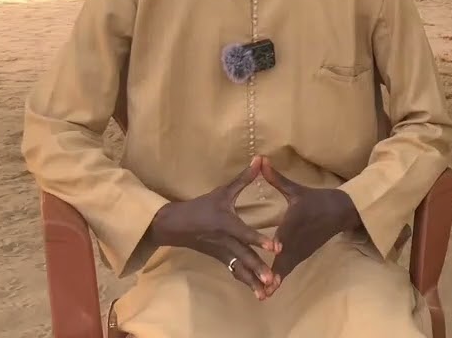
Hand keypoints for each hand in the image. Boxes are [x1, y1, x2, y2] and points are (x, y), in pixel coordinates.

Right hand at [147, 156, 279, 299]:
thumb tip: (261, 159)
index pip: (245, 234)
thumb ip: (244, 178)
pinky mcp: (221, 259)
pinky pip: (235, 272)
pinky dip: (246, 281)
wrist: (175, 225)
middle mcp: (224, 242)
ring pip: (240, 269)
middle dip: (258, 268)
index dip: (260, 240)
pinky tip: (258, 291)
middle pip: (244, 257)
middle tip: (272, 278)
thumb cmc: (201, 206)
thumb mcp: (222, 191)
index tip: (276, 248)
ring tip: (267, 293)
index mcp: (226, 225)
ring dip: (253, 281)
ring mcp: (222, 253)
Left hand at [260, 157, 360, 281]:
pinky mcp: (303, 255)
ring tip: (263, 295)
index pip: (287, 234)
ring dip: (275, 280)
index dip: (281, 243)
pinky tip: (269, 290)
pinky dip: (280, 278)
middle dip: (274, 273)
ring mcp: (302, 249)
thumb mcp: (296, 189)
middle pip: (285, 258)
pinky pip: (289, 268)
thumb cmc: (317, 200)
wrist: (341, 211)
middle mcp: (299, 239)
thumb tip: (260, 160)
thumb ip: (276, 179)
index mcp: (296, 222)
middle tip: (263, 289)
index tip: (275, 250)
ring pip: (287, 267)